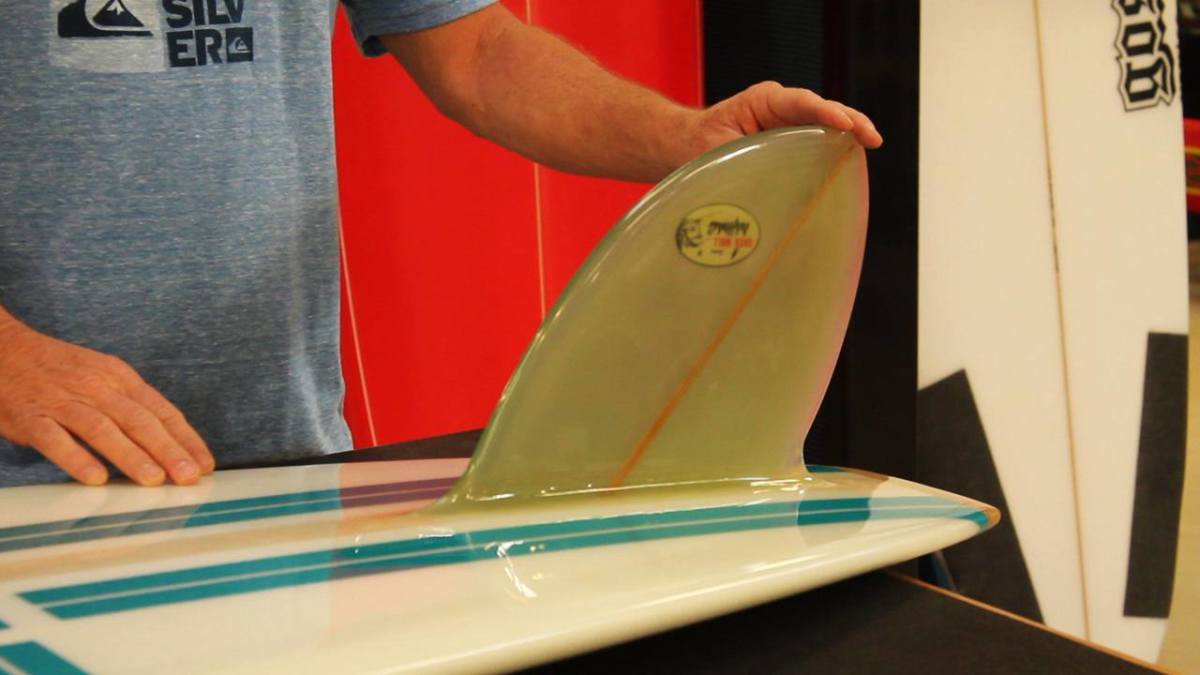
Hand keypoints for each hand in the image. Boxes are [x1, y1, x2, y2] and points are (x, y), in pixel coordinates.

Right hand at [0, 319, 213, 485]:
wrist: (0, 346)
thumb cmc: (57, 369)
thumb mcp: (102, 376)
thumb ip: (131, 405)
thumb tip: (168, 440)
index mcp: (119, 377)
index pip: (161, 411)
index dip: (185, 439)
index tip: (205, 464)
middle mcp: (96, 387)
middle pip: (139, 420)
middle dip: (168, 450)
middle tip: (189, 477)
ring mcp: (62, 401)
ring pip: (103, 429)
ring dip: (130, 455)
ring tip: (154, 479)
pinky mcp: (30, 416)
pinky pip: (55, 439)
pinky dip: (76, 458)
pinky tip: (95, 478)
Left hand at [689, 81, 882, 155]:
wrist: (688, 145)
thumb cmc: (698, 146)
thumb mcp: (715, 154)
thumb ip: (741, 164)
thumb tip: (763, 190)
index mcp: (762, 101)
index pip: (799, 102)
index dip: (824, 111)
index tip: (842, 122)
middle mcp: (780, 107)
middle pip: (822, 109)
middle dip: (849, 120)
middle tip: (871, 137)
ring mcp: (790, 122)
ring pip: (826, 123)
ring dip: (850, 132)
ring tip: (872, 142)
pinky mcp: (794, 139)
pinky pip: (820, 139)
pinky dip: (839, 147)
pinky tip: (853, 160)